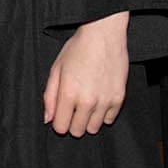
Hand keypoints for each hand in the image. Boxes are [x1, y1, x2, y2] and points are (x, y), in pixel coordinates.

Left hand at [44, 10, 128, 136]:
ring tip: (86, 103)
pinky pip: (109, 120)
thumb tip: (48, 119)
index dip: (58, 122)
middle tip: (73, 107)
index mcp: (69, 94)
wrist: (103, 36)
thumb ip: (50, 96)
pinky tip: (98, 99)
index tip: (61, 113)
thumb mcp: (56, 69)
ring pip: (94, 129)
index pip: (61, 128)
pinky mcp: (119, 99)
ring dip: (88, 120)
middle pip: (77, 131)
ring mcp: (105, 102)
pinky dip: (102, 114)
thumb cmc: (77, 49)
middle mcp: (88, 101)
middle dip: (72, 122)